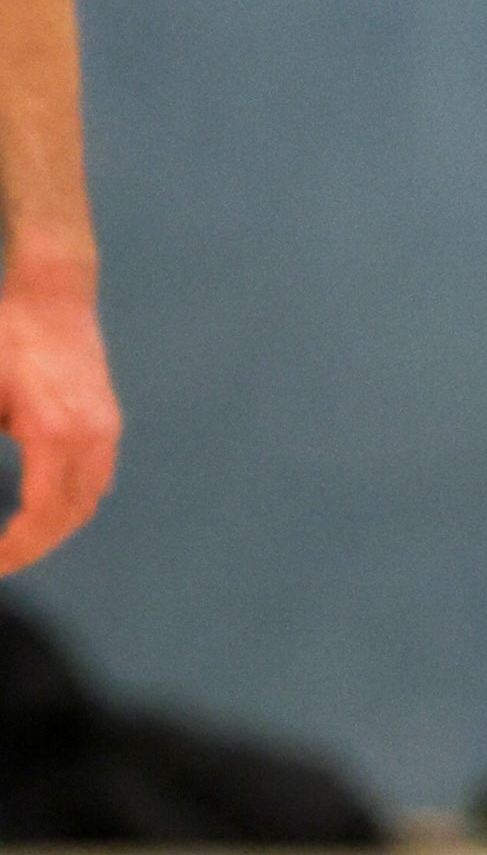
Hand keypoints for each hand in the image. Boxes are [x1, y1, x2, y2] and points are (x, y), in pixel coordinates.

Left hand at [0, 269, 117, 573]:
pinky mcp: (107, 420)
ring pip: (90, 500)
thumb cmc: (9, 335)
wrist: (54, 292)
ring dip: (58, 529)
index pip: (40, 513)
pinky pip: (98, 479)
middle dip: (35, 547)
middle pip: (70, 515)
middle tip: (4, 562)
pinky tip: (51, 509)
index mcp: (52, 432)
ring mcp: (105, 428)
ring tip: (23, 543)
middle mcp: (89, 436)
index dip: (17, 548)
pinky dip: (75, 504)